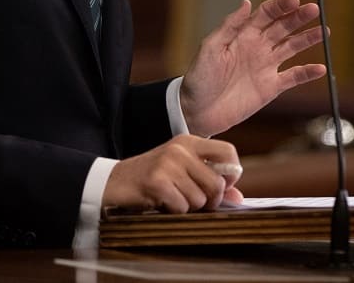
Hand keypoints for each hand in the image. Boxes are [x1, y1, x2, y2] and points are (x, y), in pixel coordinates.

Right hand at [103, 135, 243, 211]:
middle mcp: (180, 149)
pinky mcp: (157, 181)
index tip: (221, 186)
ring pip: (200, 199)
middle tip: (191, 200)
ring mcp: (168, 163)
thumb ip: (210, 181)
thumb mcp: (182, 173)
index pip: (228, 152)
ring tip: (171, 198)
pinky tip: (160, 203)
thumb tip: (239, 198)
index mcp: (189, 141)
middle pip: (217, 183)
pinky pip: (181, 207)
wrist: (113, 182)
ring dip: (187, 207)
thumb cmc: (152, 179)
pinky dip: (173, 211)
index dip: (231, 175)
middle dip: (209, 200)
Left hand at [179, 0, 326, 137]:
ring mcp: (266, 66)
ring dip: (308, 39)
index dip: (280, 6)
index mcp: (243, 35)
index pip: (266, 14)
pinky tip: (320, 68)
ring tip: (324, 31)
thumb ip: (229, 26)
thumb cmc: (199, 78)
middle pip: (283, 27)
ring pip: (292, 48)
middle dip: (299, 17)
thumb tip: (246, 2)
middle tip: (314, 9)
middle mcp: (258, 47)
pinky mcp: (271, 87)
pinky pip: (293, 77)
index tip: (295, 0)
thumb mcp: (210, 48)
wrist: (197, 111)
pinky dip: (307, 73)